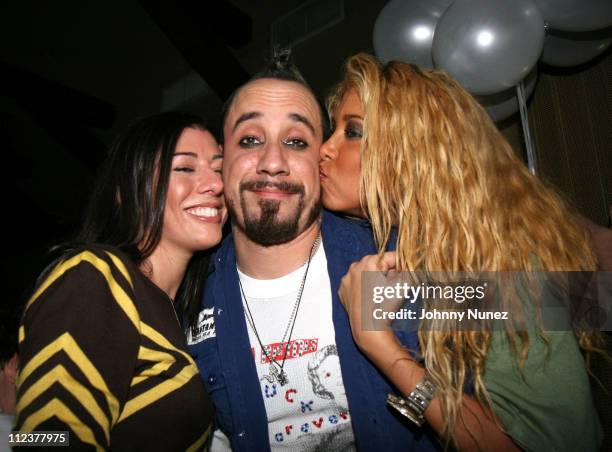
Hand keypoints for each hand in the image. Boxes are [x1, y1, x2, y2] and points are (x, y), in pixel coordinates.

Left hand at [339, 252, 408, 367]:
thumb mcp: (403, 284)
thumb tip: (410, 266)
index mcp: (368, 261)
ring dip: (375, 279)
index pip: (391, 257)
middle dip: (387, 272)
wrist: (368, 327)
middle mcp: (354, 267)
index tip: (408, 273)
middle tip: (395, 285)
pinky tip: (371, 298)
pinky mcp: (343, 292)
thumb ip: (408, 271)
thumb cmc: (386, 305)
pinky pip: (357, 285)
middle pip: (377, 265)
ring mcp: (346, 280)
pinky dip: (364, 288)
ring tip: (383, 292)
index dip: (402, 265)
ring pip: (366, 275)